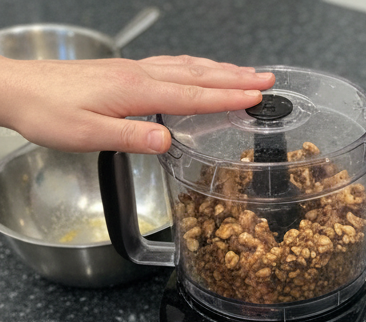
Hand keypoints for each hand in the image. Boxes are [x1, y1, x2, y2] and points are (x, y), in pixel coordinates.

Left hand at [0, 55, 274, 152]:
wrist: (15, 89)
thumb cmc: (48, 113)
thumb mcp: (89, 134)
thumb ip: (131, 136)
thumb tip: (168, 140)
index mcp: (135, 91)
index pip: (192, 95)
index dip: (227, 97)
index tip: (256, 98)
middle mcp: (138, 75)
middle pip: (197, 75)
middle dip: (235, 78)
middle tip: (267, 80)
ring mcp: (131, 71)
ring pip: (186, 67)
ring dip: (220, 70)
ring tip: (247, 74)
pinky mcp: (123, 72)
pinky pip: (170, 66)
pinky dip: (195, 67)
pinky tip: (201, 71)